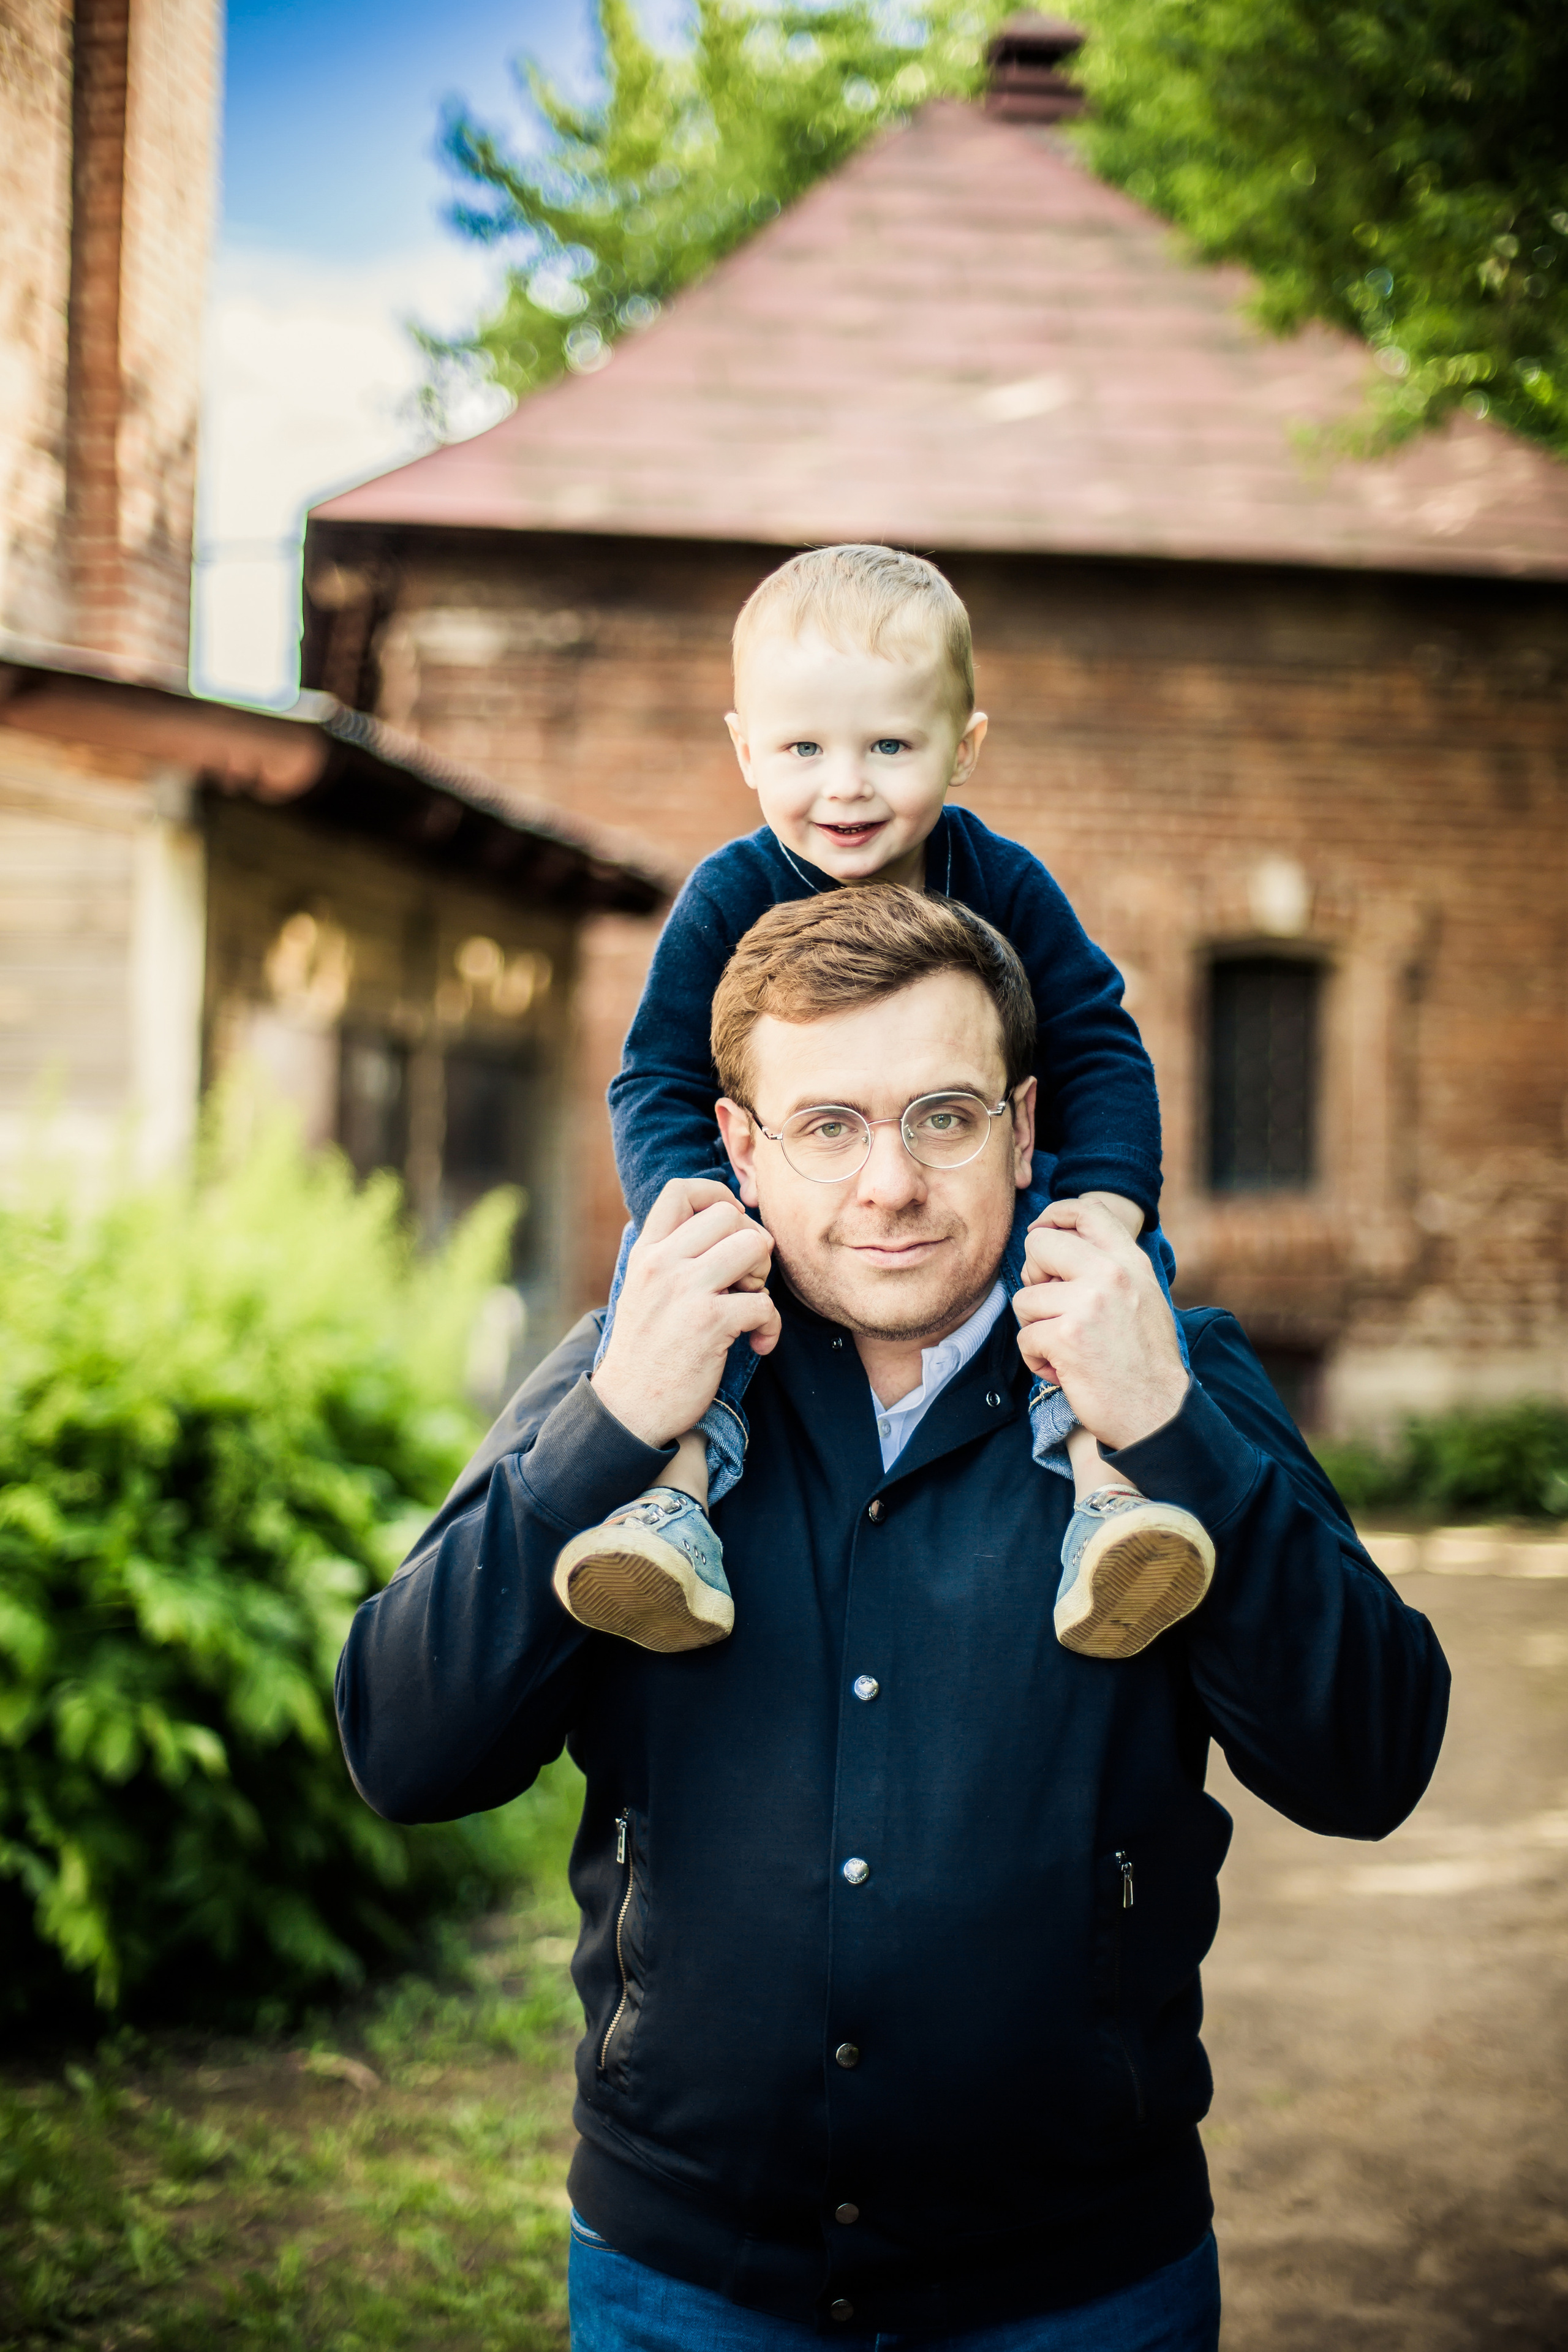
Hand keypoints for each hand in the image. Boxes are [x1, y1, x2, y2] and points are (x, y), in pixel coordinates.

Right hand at [591, 1179, 780, 1449]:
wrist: (628, 1408)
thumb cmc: (646, 1351)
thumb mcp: (644, 1290)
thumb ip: (673, 1257)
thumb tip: (724, 1225)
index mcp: (647, 1252)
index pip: (682, 1190)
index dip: (719, 1196)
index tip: (731, 1227)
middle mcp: (663, 1263)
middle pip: (731, 1216)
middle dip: (751, 1245)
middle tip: (745, 1281)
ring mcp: (686, 1290)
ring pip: (754, 1247)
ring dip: (763, 1279)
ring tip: (749, 1306)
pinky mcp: (710, 1323)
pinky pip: (765, 1303)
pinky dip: (771, 1327)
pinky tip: (758, 1344)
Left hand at [1011, 1200, 1187, 1451]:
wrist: (1157, 1412)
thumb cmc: (1144, 1358)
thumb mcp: (1142, 1295)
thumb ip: (1110, 1265)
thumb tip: (1059, 1237)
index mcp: (1130, 1261)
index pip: (1086, 1210)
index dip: (1053, 1216)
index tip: (1041, 1233)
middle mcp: (1111, 1273)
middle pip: (1038, 1244)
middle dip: (1034, 1277)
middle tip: (1053, 1307)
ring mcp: (1088, 1303)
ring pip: (1024, 1297)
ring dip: (1035, 1327)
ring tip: (1064, 1347)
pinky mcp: (1066, 1336)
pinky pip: (1024, 1338)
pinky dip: (1036, 1360)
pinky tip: (1063, 1370)